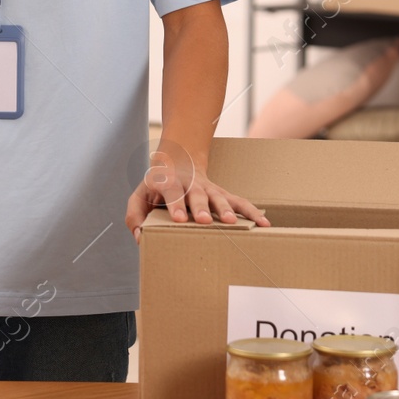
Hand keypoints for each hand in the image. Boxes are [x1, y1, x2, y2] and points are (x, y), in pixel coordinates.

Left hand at [124, 138, 268, 241]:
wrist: (177, 161)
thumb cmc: (156, 187)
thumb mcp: (139, 197)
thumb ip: (134, 216)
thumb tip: (140, 237)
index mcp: (168, 182)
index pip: (171, 191)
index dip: (175, 204)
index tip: (180, 219)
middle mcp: (190, 184)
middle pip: (197, 194)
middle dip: (201, 206)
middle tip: (204, 219)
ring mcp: (208, 188)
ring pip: (219, 197)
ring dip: (225, 209)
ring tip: (230, 222)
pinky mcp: (222, 194)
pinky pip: (239, 202)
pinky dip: (252, 212)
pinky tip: (264, 224)